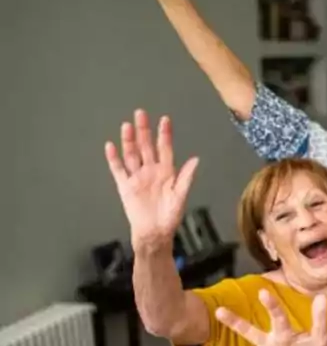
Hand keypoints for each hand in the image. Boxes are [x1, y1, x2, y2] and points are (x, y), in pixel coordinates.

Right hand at [104, 110, 197, 249]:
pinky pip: (118, 170)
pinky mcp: (125, 186)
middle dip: (144, 131)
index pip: (165, 149)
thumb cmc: (170, 215)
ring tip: (127, 126)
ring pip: (132, 155)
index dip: (164, 135)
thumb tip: (196, 159)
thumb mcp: (181, 196)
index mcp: (166, 172)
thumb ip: (186, 177)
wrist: (154, 232)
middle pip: (146, 147)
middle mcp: (150, 171)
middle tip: (141, 113)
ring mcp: (137, 177)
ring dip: (129, 141)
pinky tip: (111, 146)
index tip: (165, 119)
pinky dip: (114, 159)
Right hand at [211, 290, 326, 345]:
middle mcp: (270, 344)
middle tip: (219, 311)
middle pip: (250, 332)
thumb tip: (322, 296)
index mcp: (283, 333)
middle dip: (235, 322)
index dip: (271, 305)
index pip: (277, 317)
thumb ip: (320, 319)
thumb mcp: (321, 337)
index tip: (262, 292)